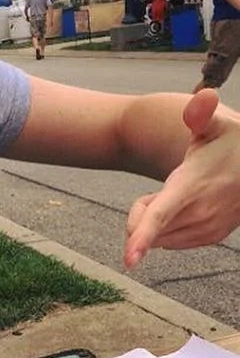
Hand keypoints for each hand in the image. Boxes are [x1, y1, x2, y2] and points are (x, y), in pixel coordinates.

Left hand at [125, 89, 239, 267]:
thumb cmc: (231, 143)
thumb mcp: (216, 124)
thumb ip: (201, 113)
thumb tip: (202, 97)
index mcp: (192, 186)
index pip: (160, 215)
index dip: (141, 237)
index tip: (129, 260)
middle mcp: (198, 212)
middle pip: (148, 225)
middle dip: (141, 211)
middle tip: (162, 188)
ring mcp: (205, 228)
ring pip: (158, 235)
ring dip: (155, 219)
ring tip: (180, 193)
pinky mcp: (210, 238)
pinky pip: (170, 241)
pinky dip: (166, 228)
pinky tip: (184, 207)